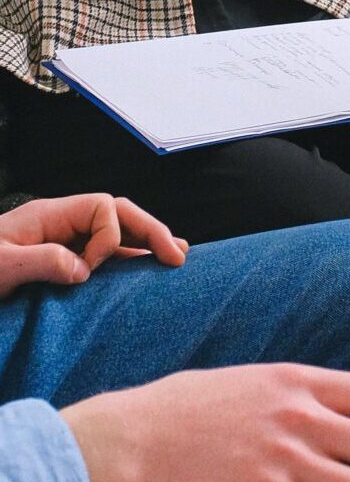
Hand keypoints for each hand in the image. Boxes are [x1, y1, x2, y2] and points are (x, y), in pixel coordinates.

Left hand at [0, 194, 186, 298]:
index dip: (109, 235)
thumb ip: (40, 260)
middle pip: (119, 215)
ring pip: (116, 236)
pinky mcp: (61, 267)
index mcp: (49, 216)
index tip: (90, 271)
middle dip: (150, 231)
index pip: (102, 207)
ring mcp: (63, 245)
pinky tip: (147, 273)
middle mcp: (61, 225)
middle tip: (177, 256)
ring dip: (146, 245)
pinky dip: (129, 263)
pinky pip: (103, 259)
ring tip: (177, 258)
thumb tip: (84, 268)